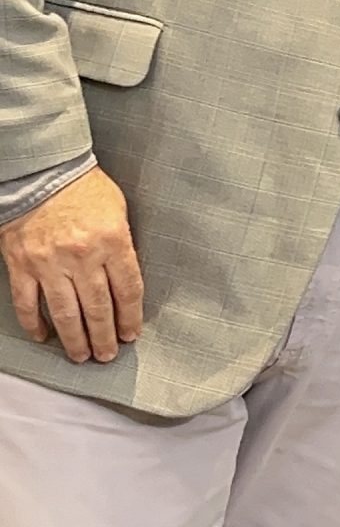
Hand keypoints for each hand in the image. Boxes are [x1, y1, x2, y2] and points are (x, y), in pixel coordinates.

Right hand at [0, 167, 143, 362]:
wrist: (41, 170)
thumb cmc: (84, 187)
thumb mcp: (118, 210)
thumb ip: (123, 246)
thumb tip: (125, 283)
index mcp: (112, 241)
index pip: (127, 291)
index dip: (130, 318)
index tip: (130, 334)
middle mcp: (82, 256)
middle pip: (98, 309)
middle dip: (105, 337)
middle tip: (107, 355)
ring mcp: (49, 263)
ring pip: (65, 314)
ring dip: (75, 340)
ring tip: (82, 356)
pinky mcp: (22, 264)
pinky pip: (27, 303)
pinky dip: (35, 324)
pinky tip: (44, 337)